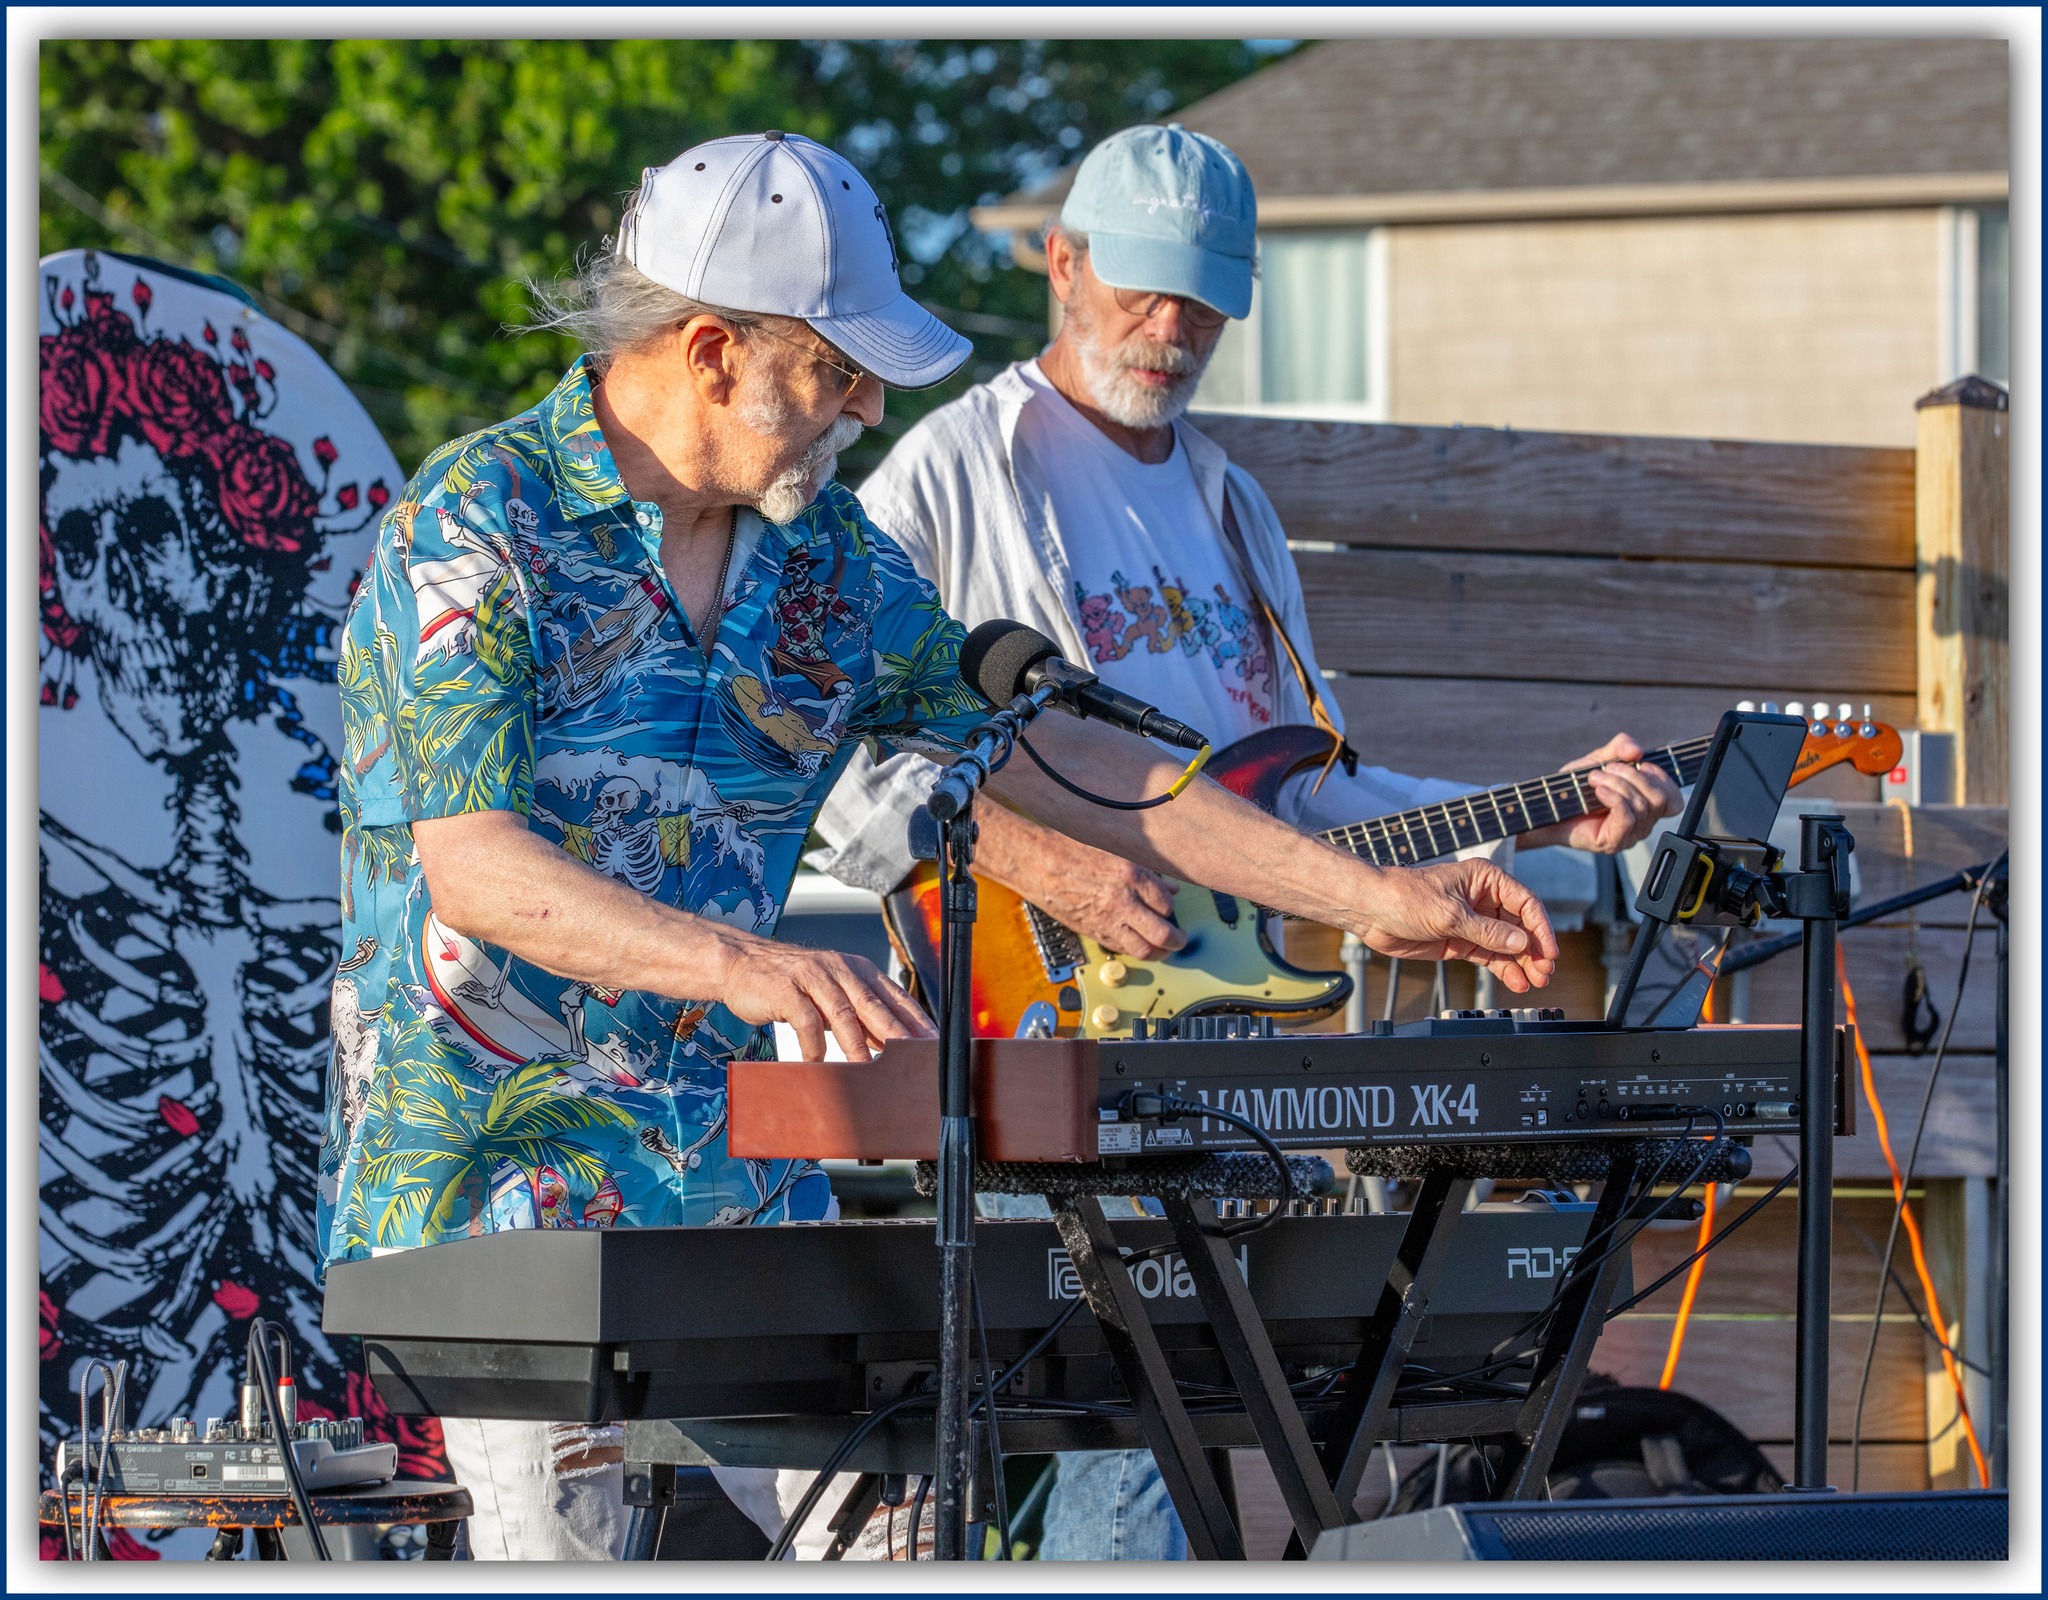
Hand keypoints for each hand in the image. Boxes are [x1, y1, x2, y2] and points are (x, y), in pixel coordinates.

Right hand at [717, 937, 933, 1061]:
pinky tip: (817, 1063)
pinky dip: (814, 1045)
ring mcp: (812, 977)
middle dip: (897, 1032)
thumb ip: (859, 1013)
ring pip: (842, 1013)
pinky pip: (805, 1021)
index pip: (894, 995)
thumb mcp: (831, 993)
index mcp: (856, 969)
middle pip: (874, 1004)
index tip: (933, 1043)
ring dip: (857, 1045)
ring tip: (869, 1070)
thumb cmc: (790, 983)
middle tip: (914, 1057)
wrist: (741, 963)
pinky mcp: (786, 989)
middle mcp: (838, 969)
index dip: (915, 1019)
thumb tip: (892, 1043)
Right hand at [971, 803, 1186, 958]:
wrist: (1039, 864)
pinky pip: (1122, 948)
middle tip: (1180, 939)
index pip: (1167, 903)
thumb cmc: (1073, 851)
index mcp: (1131, 875)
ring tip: (1164, 949)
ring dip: (1160, 952)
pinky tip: (1138, 943)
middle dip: (1177, 940)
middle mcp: (1122, 901)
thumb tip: (1170, 888)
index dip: (1172, 907)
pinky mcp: (1093, 932)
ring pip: (1144, 949)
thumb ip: (1147, 872)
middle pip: (1163, 933)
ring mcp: (1107, 919)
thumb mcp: (1117, 852)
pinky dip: (1135, 949)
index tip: (1171, 907)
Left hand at [1353, 858, 1559, 992]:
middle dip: (1534, 950)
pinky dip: (1503, 969)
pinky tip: (1516, 982)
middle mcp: (1483, 899)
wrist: (1371, 911)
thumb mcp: (1450, 915)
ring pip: (1508, 945)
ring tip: (1535, 981)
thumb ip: (1487, 932)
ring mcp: (1473, 922)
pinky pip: (1490, 956)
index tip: (1549, 952)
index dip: (1541, 928)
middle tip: (1545, 973)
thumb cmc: (1404, 897)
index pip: (1526, 903)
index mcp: (1485, 879)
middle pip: (1520, 927)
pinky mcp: (1461, 941)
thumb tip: (1521, 943)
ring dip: (1522, 963)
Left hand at [1519, 733, 1680, 853]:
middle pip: (1660, 798)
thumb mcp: (1599, 760)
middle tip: (1607, 769)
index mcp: (1645, 806)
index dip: (1660, 776)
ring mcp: (1629, 835)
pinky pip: (1627, 817)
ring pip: (1642, 806)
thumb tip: (1637, 749)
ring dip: (1617, 784)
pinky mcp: (1614, 842)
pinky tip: (1598, 791)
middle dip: (1633, 775)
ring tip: (1595, 778)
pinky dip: (1614, 797)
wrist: (1547, 808)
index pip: (1674, 798)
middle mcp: (1642, 823)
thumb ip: (1620, 748)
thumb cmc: (1574, 789)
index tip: (1637, 763)